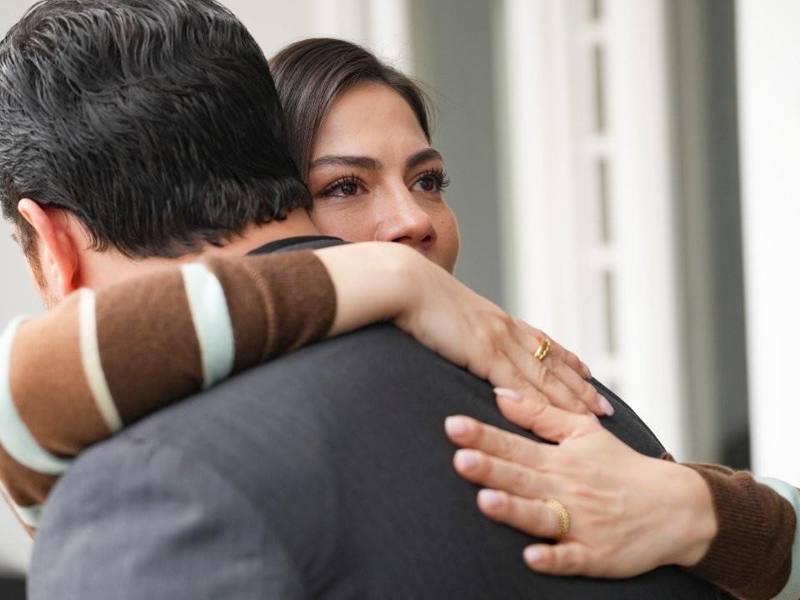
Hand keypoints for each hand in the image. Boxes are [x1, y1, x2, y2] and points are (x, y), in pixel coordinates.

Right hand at [392, 247, 611, 416]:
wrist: (403, 282)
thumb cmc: (413, 295)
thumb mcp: (443, 310)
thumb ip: (456, 327)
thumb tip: (455, 335)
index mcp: (495, 319)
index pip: (541, 342)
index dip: (566, 359)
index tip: (586, 371)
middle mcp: (504, 329)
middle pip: (552, 363)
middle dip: (580, 387)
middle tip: (604, 407)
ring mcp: (497, 341)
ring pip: (544, 377)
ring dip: (570, 400)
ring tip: (593, 418)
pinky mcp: (483, 354)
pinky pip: (517, 384)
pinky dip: (537, 402)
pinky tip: (553, 418)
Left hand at [444, 402, 716, 577]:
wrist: (676, 507)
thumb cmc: (622, 467)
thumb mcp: (584, 432)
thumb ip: (539, 413)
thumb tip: (498, 394)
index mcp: (559, 459)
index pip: (513, 444)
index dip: (482, 436)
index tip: (452, 425)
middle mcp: (567, 489)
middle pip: (521, 479)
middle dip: (491, 469)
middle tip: (460, 459)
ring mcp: (582, 524)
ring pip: (542, 516)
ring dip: (515, 510)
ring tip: (487, 501)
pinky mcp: (597, 555)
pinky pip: (572, 558)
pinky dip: (554, 558)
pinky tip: (532, 557)